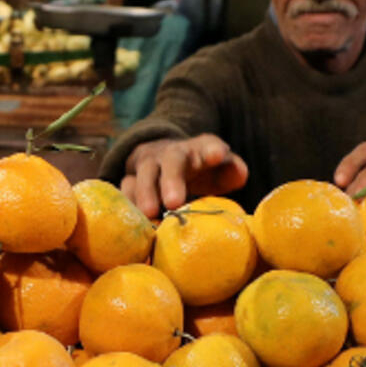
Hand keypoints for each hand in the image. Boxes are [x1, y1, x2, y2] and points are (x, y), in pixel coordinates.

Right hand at [121, 134, 248, 218]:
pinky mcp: (130, 180)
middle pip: (171, 162)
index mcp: (200, 149)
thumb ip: (232, 171)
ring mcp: (148, 165)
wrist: (164, 160)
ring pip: (142, 175)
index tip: (216, 155)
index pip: (208, 145)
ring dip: (144, 194)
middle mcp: (171, 153)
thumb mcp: (220, 168)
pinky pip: (125, 190)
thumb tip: (240, 175)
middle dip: (171, 180)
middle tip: (173, 202)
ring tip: (149, 214)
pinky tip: (132, 221)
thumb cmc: (201, 170)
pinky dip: (128, 204)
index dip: (213, 150)